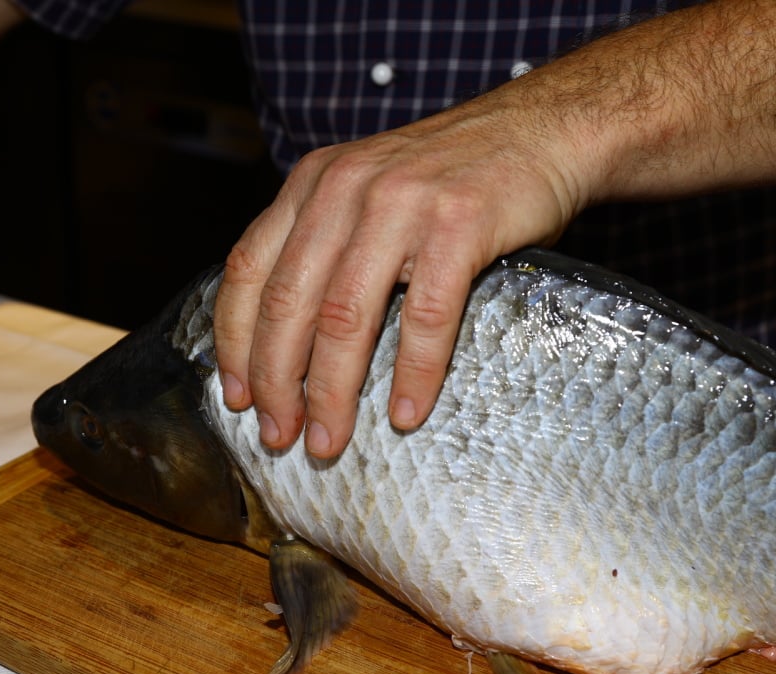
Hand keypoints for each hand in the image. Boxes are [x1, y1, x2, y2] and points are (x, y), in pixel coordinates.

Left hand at [213, 80, 585, 458]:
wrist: (541, 131)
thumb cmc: (455, 176)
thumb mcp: (369, 189)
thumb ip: (325, 240)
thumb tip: (285, 337)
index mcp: (313, 183)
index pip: (248, 269)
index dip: (235, 342)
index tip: (235, 396)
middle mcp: (346, 188)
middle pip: (289, 303)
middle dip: (277, 382)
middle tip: (278, 435)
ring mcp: (401, 204)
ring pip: (346, 317)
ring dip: (332, 393)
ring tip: (327, 440)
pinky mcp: (458, 225)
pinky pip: (424, 317)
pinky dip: (413, 374)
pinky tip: (404, 413)